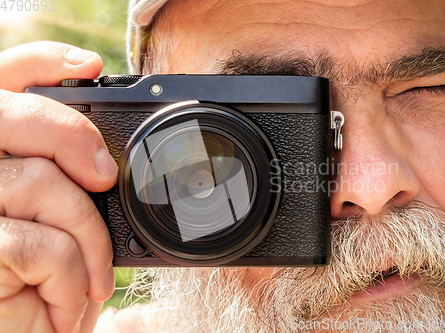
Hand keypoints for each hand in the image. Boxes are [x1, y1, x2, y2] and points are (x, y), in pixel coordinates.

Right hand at [0, 42, 117, 332]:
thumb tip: (106, 158)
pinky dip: (72, 275)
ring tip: (93, 274)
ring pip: (40, 184)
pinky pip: (40, 245)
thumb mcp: (62, 223)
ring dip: (88, 237)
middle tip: (105, 176)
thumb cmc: (44, 281)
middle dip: (72, 137)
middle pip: (12, 116)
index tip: (90, 66)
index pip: (2, 84)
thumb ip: (68, 179)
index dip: (40, 63)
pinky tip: (68, 296)